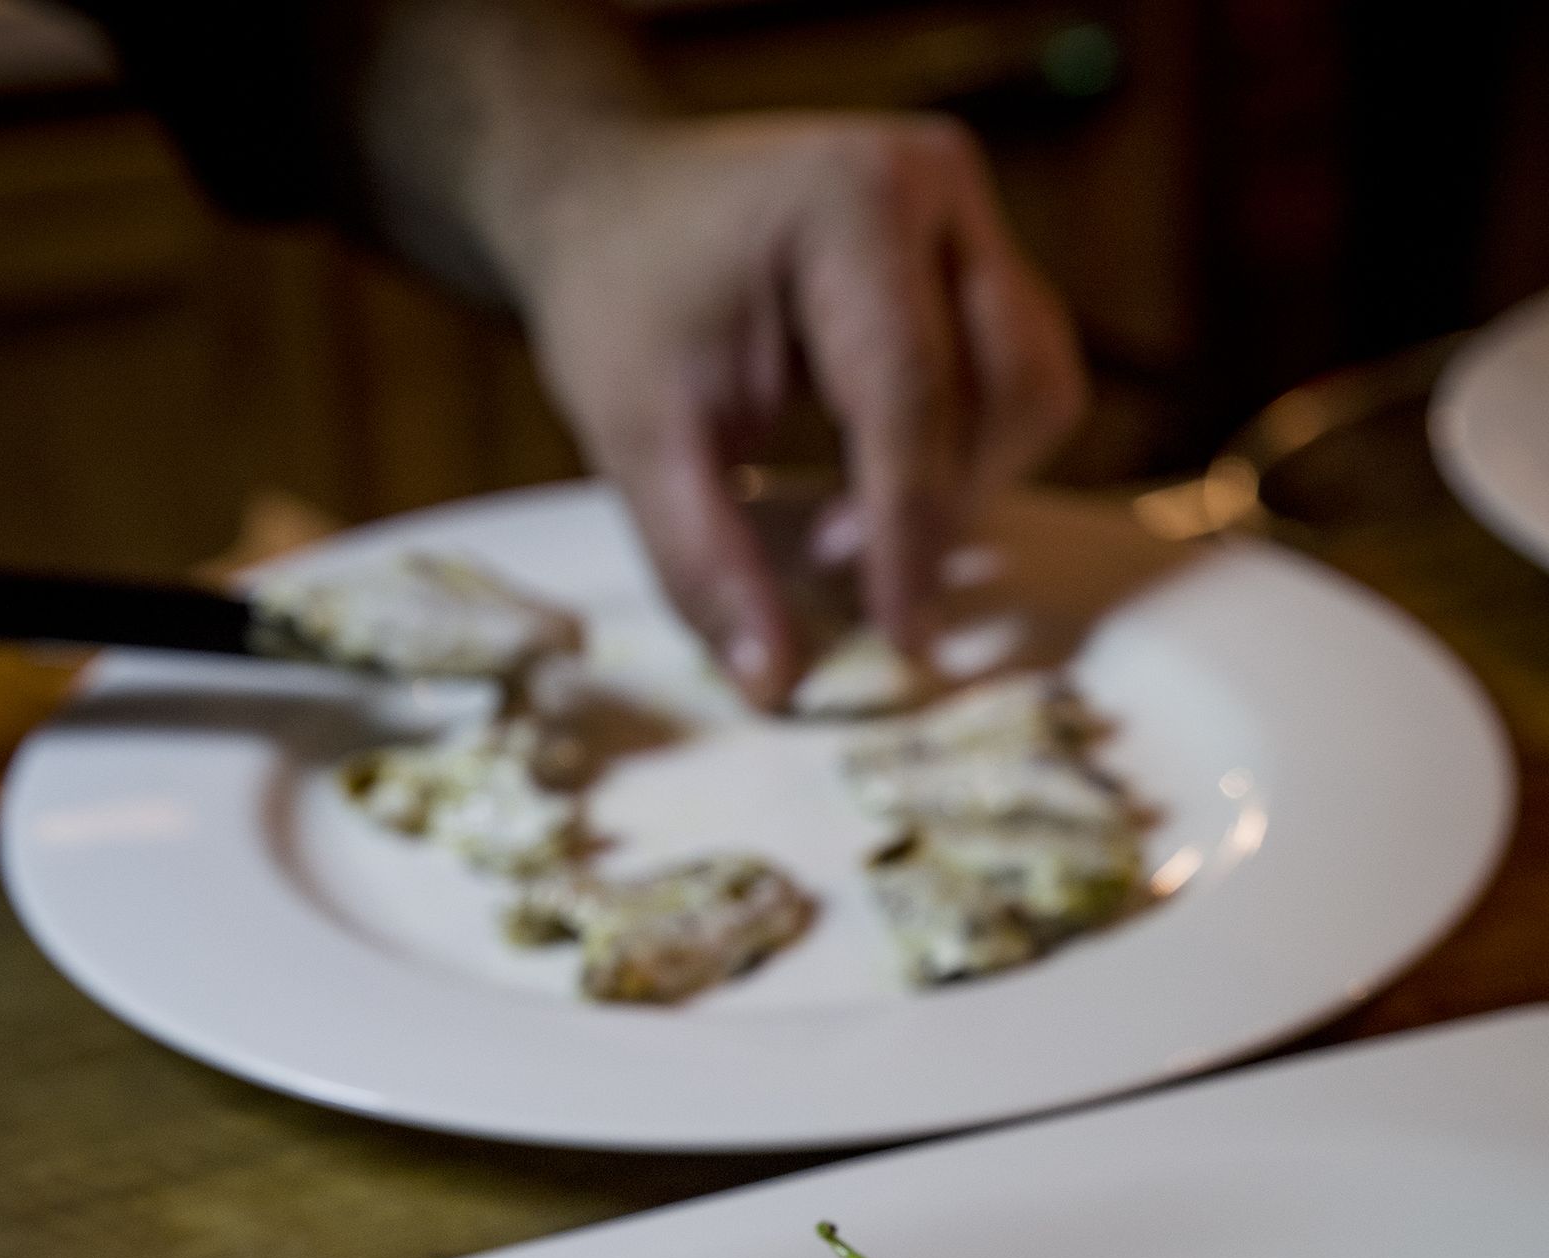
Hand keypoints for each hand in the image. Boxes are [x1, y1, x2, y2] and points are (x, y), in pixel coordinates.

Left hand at [515, 113, 1085, 705]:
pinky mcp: (981, 256)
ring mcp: (971, 215)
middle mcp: (935, 186)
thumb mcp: (637, 437)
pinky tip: (873, 485)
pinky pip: (1023, 379)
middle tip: (828, 564)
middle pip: (1003, 393)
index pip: (912, 396)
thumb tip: (775, 683)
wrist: (612, 205)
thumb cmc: (619, 305)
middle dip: (937, 506)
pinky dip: (968, 454)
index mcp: (851, 203)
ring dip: (963, 484)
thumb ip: (704, 561)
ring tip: (844, 525)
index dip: (912, 531)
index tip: (905, 640)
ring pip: (1035, 390)